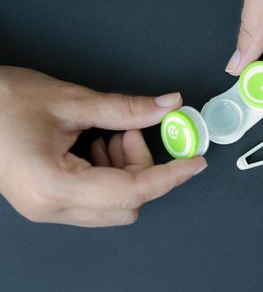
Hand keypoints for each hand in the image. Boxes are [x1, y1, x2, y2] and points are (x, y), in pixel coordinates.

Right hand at [0, 66, 206, 226]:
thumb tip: (167, 106)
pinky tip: (94, 145)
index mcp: (55, 186)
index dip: (170, 176)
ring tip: (108, 135)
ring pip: (114, 206)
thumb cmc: (1, 101)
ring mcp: (48, 209)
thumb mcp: (71, 101)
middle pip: (128, 206)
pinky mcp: (48, 201)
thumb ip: (126, 108)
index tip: (195, 163)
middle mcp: (52, 208)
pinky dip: (109, 173)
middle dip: (143, 169)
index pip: (132, 191)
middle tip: (132, 133)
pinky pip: (96, 200)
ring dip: (125, 170)